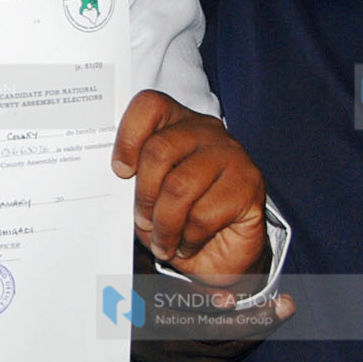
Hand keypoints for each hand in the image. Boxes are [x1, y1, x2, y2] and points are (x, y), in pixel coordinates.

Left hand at [112, 90, 269, 287]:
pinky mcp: (249, 185)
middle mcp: (207, 132)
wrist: (223, 255)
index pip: (150, 106)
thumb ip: (134, 182)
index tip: (121, 171)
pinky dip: (188, 238)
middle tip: (142, 221)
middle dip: (143, 194)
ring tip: (162, 242)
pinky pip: (204, 213)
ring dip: (164, 223)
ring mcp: (232, 155)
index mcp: (178, 124)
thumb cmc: (182, 220)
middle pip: (160, 149)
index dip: (128, 137)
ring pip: (180, 185)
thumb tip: (114, 184)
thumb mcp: (150, 198)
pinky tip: (187, 244)